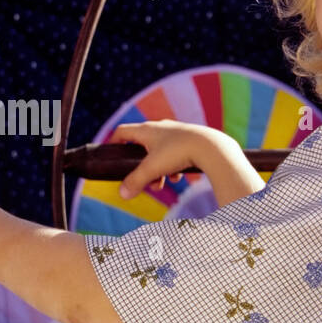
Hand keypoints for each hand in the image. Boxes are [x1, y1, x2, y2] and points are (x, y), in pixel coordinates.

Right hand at [111, 120, 231, 198]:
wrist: (210, 147)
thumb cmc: (178, 153)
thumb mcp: (152, 169)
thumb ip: (135, 182)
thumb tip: (122, 195)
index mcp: (146, 130)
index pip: (122, 131)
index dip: (114, 143)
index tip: (111, 155)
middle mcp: (159, 128)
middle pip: (141, 146)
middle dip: (139, 166)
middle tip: (141, 180)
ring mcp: (174, 133)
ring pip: (158, 153)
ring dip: (156, 170)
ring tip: (161, 184)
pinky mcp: (187, 140)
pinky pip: (173, 154)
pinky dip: (171, 167)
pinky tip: (177, 177)